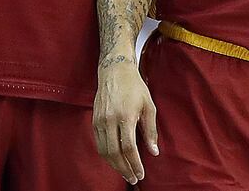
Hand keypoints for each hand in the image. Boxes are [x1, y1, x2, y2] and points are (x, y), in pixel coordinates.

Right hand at [93, 61, 158, 184]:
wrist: (114, 70)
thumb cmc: (135, 87)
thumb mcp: (149, 106)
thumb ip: (151, 131)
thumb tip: (154, 152)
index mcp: (125, 116)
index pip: (129, 148)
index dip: (135, 164)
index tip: (141, 174)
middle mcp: (109, 119)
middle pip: (114, 153)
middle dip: (124, 169)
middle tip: (133, 178)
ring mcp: (99, 120)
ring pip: (104, 150)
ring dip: (114, 165)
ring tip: (125, 171)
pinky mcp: (94, 119)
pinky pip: (99, 143)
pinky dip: (107, 154)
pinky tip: (116, 159)